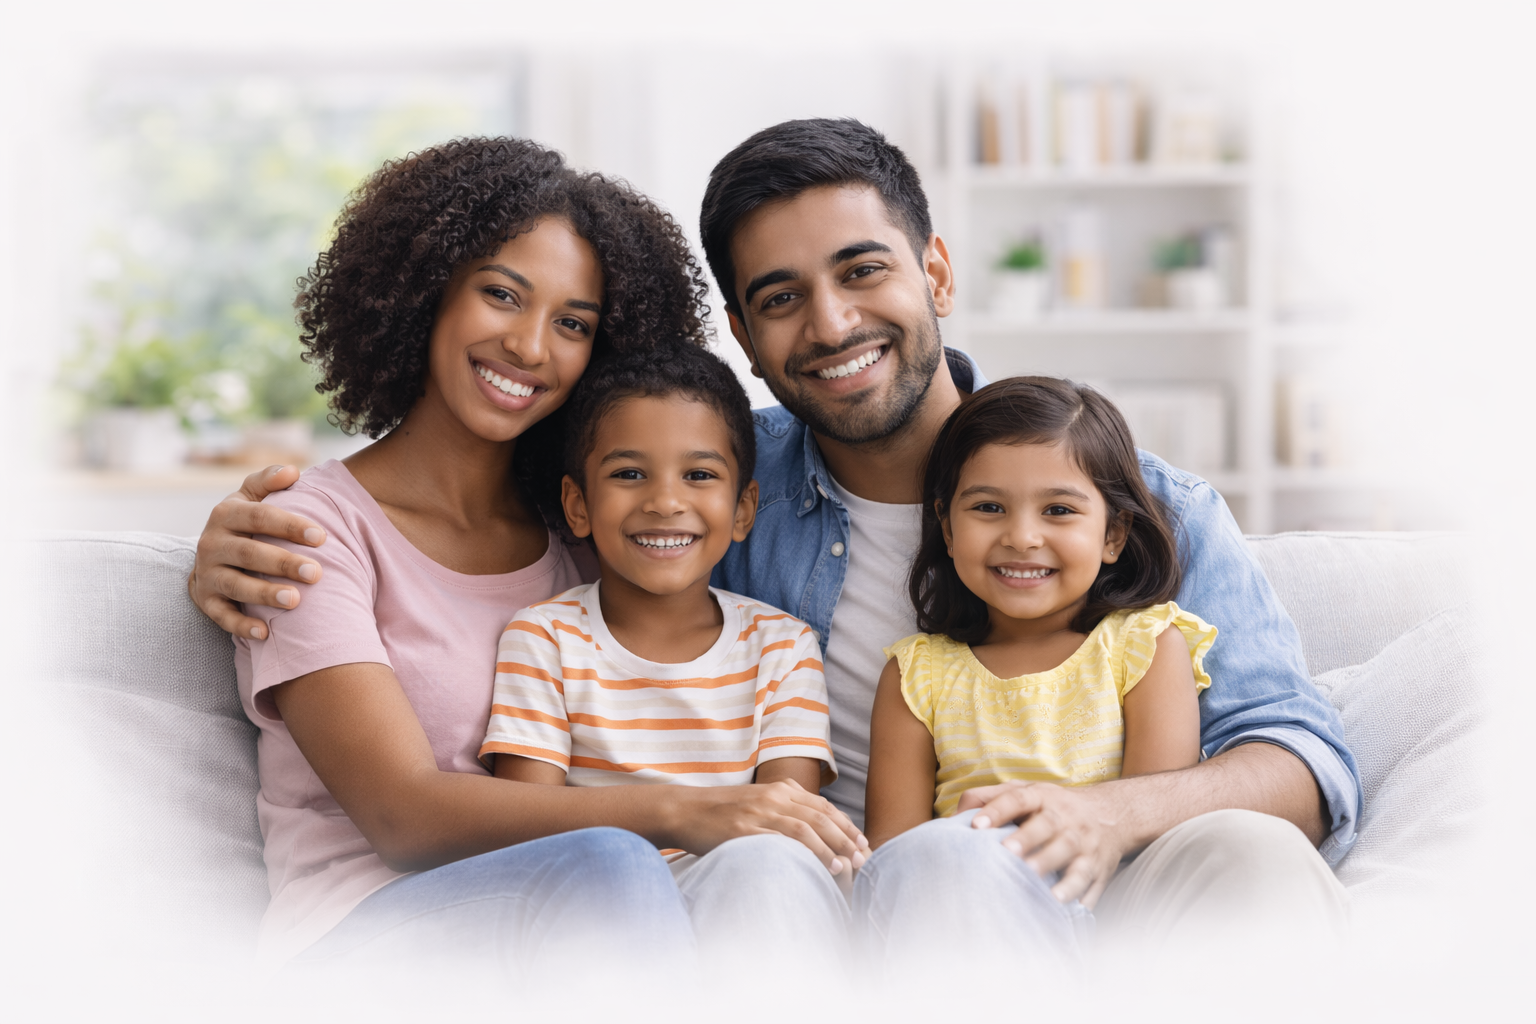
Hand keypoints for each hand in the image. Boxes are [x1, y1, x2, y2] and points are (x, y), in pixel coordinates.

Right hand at [187, 465, 325, 639]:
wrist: (212, 553)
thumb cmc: (244, 522)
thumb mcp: (251, 497)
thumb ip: (269, 480)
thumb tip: (293, 471)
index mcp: (225, 513)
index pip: (259, 516)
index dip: (290, 525)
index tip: (322, 536)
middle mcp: (211, 543)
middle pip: (250, 553)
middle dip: (284, 563)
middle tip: (316, 573)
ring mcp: (207, 573)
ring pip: (236, 585)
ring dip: (264, 593)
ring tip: (295, 600)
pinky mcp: (205, 600)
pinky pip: (221, 616)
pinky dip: (241, 625)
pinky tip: (265, 634)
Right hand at [670, 779, 868, 874]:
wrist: (686, 810)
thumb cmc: (724, 811)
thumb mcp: (759, 801)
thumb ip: (786, 809)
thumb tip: (817, 829)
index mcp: (780, 788)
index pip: (823, 806)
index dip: (847, 825)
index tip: (863, 844)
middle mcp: (773, 796)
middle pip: (820, 816)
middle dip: (846, 838)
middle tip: (863, 858)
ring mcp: (758, 812)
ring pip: (805, 828)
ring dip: (830, 847)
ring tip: (845, 865)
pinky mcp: (743, 829)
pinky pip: (779, 840)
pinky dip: (804, 853)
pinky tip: (818, 865)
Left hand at [959, 781, 1125, 908]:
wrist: (1110, 815)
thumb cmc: (1053, 807)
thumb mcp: (1024, 792)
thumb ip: (988, 798)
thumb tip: (956, 817)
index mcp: (1042, 797)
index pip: (1017, 799)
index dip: (997, 810)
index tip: (976, 826)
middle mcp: (1066, 818)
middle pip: (1048, 826)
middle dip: (1028, 839)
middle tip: (1008, 852)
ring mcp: (1085, 843)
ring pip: (1071, 854)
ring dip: (1053, 868)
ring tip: (1036, 883)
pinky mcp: (1098, 868)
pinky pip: (1090, 883)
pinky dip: (1078, 896)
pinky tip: (1064, 908)